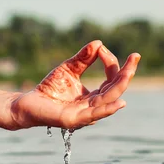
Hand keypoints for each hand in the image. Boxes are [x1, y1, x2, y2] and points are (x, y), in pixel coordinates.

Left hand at [8, 41, 139, 129]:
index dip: (110, 63)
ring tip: (129, 73)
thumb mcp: (68, 69)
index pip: (111, 79)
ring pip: (108, 101)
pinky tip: (118, 102)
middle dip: (126, 74)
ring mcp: (85, 114)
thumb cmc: (49, 88)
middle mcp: (93, 106)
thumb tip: (98, 43)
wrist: (27, 103)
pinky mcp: (73, 120)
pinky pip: (94, 114)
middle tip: (135, 57)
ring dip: (120, 86)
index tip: (102, 49)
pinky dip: (107, 109)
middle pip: (115, 90)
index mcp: (94, 96)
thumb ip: (83, 58)